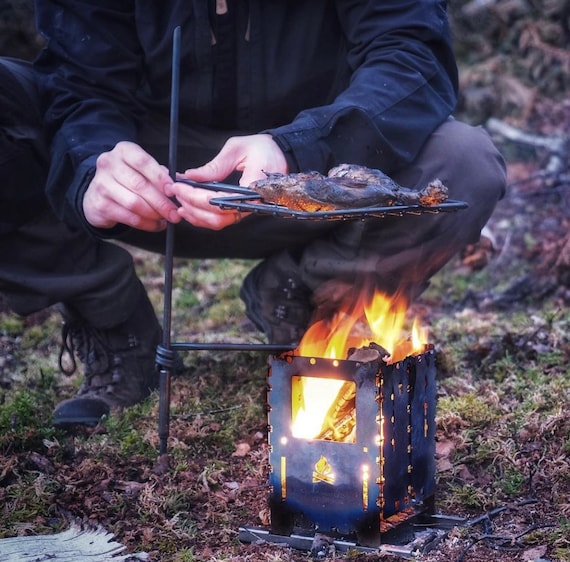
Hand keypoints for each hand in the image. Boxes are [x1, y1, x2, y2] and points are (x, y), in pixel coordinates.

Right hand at [83, 141, 179, 230]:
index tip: (173, 191)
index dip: (160, 178)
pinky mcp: (100, 204)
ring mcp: (102, 184)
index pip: (143, 162)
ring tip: (165, 219)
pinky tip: (155, 224)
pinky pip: (129, 217)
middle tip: (174, 213)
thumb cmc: (128, 179)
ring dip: (154, 214)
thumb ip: (160, 175)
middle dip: (161, 202)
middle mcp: (109, 164)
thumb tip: (178, 187)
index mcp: (124, 151)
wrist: (98, 192)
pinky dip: (146, 224)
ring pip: (134, 203)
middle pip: (139, 185)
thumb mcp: (142, 170)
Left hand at [168, 134, 287, 229]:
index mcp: (253, 187)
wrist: (281, 155)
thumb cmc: (263, 149)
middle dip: (192, 206)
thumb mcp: (237, 149)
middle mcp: (251, 204)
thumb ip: (214, 166)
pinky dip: (204, 218)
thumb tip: (190, 176)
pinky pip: (222, 220)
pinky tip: (190, 209)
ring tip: (179, 202)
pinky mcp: (242, 210)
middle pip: (217, 217)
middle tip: (175, 191)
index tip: (178, 185)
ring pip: (218, 223)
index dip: (195, 196)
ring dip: (196, 215)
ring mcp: (247, 210)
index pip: (220, 200)